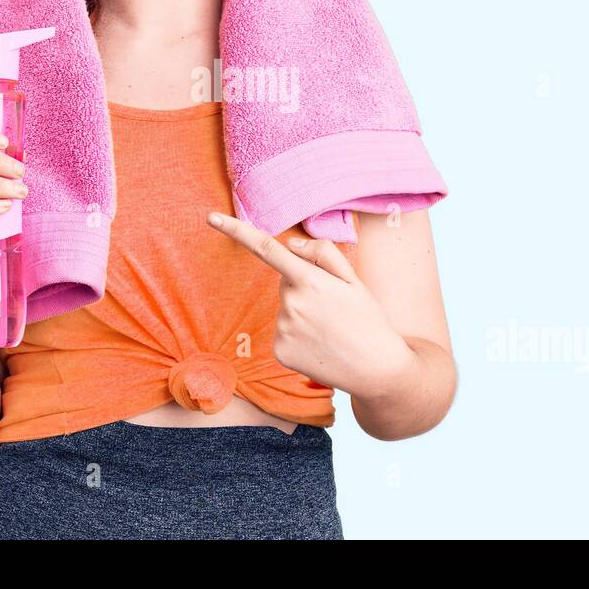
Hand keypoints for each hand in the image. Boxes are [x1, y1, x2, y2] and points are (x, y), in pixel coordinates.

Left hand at [205, 211, 414, 398]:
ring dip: (303, 313)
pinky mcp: (279, 351)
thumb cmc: (367, 319)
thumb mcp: (354, 279)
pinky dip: (299, 335)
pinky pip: (283, 332)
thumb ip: (322, 253)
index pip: (266, 248)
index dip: (237, 231)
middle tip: (333, 307)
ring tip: (330, 329)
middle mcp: (290, 304)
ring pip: (285, 308)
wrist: (377, 369)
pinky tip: (320, 345)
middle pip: (286, 282)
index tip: (211, 218)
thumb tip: (292, 245)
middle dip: (305, 287)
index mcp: (309, 280)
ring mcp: (282, 330)